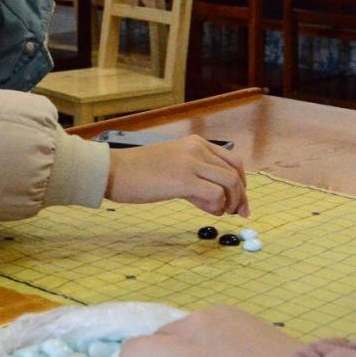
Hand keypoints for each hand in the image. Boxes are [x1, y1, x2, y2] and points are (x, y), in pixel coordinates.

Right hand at [106, 135, 248, 216]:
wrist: (114, 171)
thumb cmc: (138, 173)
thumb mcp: (172, 166)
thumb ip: (195, 177)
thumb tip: (216, 198)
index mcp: (195, 143)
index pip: (232, 161)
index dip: (241, 184)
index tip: (239, 201)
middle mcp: (197, 148)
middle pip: (235, 173)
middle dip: (241, 196)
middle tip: (238, 213)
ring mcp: (191, 162)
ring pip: (230, 183)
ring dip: (231, 202)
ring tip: (220, 213)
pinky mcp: (183, 179)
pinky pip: (215, 194)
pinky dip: (217, 206)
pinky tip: (208, 211)